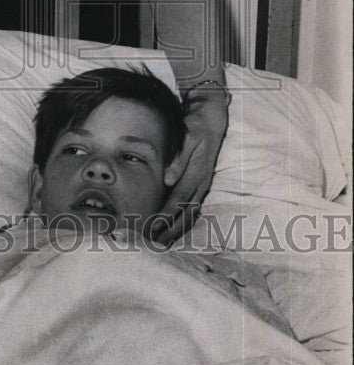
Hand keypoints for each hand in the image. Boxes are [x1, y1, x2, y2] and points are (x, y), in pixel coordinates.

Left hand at [153, 86, 228, 243]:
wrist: (211, 122)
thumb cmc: (196, 128)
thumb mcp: (188, 138)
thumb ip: (179, 159)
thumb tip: (168, 179)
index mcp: (197, 173)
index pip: (178, 199)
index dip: (166, 215)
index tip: (154, 227)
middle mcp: (201, 183)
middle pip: (185, 212)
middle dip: (170, 229)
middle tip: (154, 243)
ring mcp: (203, 185)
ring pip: (191, 213)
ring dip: (177, 229)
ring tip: (162, 242)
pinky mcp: (202, 184)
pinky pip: (194, 207)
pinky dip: (184, 221)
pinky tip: (175, 230)